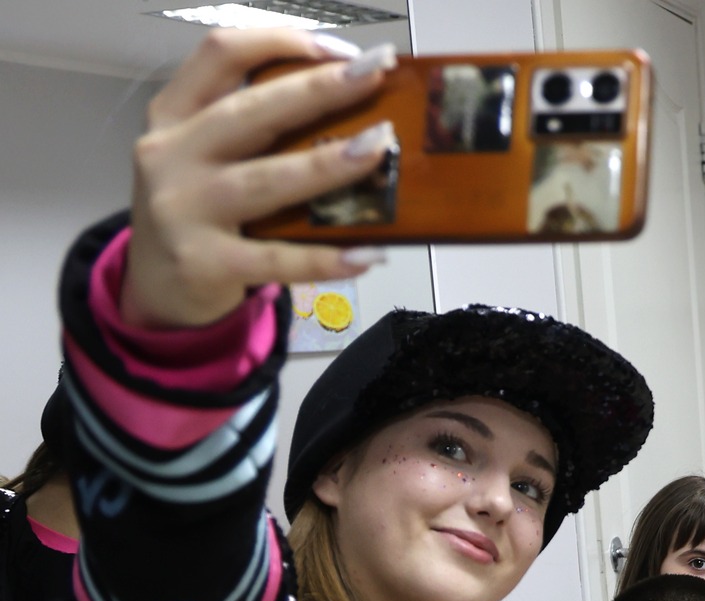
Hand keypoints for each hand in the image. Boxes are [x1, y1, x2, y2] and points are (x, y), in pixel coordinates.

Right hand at [124, 28, 400, 330]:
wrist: (157, 286)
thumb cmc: (199, 209)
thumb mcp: (205, 154)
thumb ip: (254, 128)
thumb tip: (350, 107)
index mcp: (174, 114)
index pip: (219, 55)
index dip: (278, 41)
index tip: (339, 49)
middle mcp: (172, 154)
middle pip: (250, 112)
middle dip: (317, 89)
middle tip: (373, 76)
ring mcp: (183, 210)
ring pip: (265, 181)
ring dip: (326, 163)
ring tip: (378, 149)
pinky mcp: (205, 263)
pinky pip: (276, 259)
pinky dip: (325, 258)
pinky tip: (369, 253)